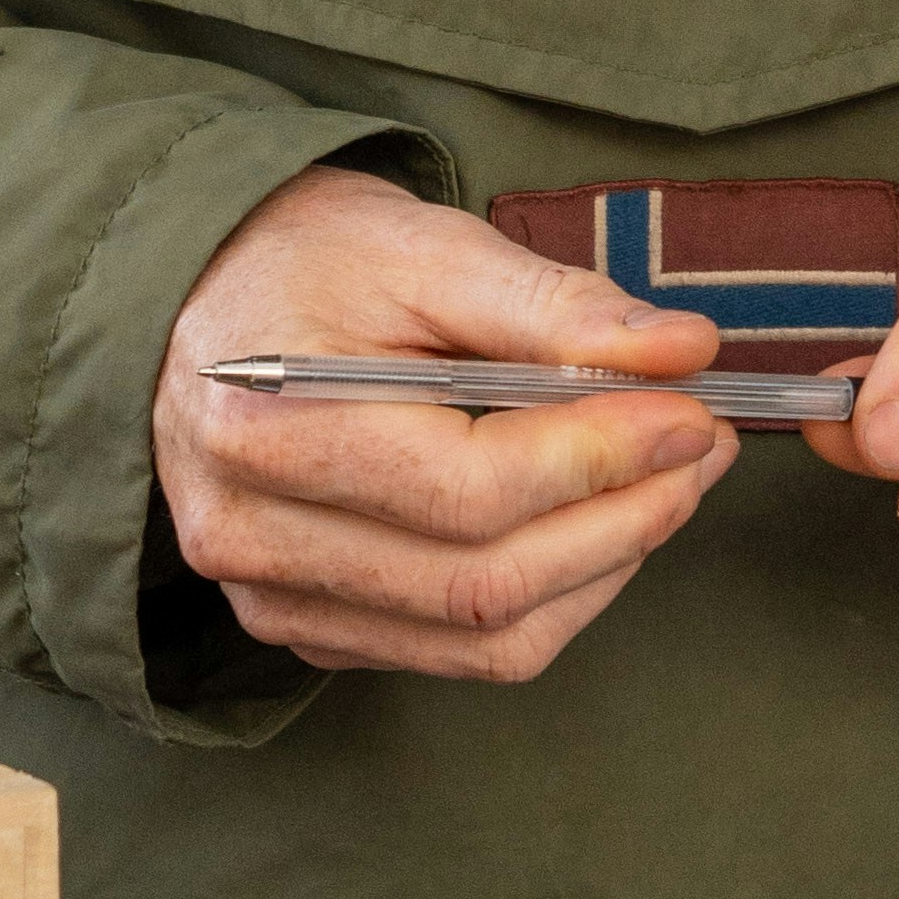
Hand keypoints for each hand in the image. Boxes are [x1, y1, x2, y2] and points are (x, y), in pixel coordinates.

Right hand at [154, 167, 733, 683]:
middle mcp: (253, 537)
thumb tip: (684, 352)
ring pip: (480, 640)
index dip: (601, 458)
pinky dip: (546, 601)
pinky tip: (593, 528)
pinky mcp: (304, 627)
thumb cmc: (310, 258)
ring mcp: (273, 599)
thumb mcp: (426, 245)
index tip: (693, 408)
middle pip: (481, 582)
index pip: (470, 488)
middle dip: (623, 521)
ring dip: (601, 571)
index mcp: (269, 427)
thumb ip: (553, 304)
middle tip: (703, 449)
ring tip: (668, 486)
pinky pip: (451, 653)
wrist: (195, 298)